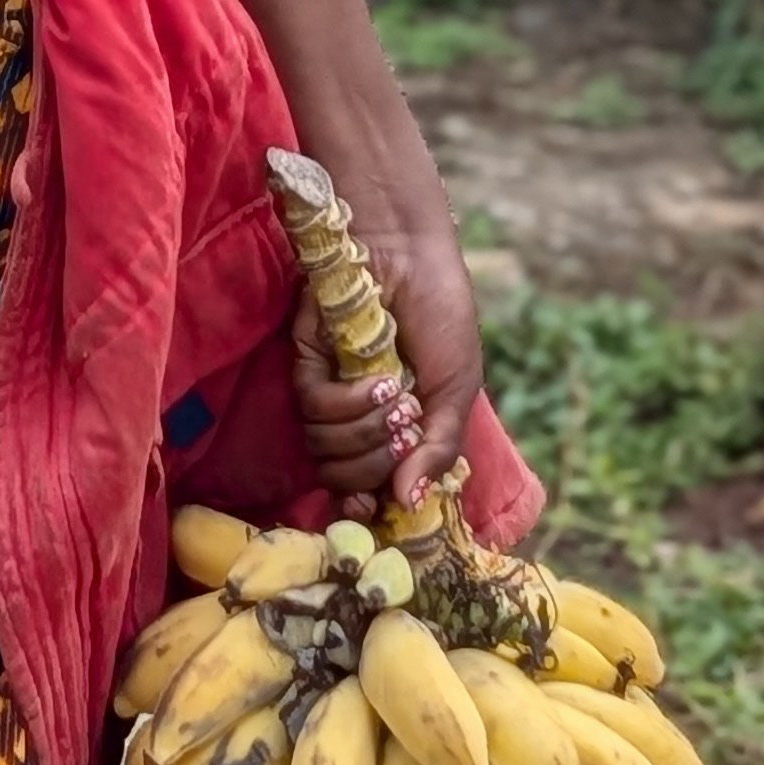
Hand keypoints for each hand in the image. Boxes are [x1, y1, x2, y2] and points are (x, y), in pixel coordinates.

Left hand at [287, 104, 484, 518]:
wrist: (412, 253)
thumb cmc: (440, 315)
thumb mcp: (457, 390)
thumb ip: (437, 450)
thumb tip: (410, 504)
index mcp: (393, 431)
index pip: (369, 490)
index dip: (370, 509)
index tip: (381, 510)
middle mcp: (356, 419)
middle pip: (345, 481)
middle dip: (376, 467)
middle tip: (404, 432)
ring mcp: (330, 393)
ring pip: (325, 452)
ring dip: (364, 434)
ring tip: (397, 397)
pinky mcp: (306, 363)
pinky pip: (314, 409)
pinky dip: (347, 404)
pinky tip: (377, 383)